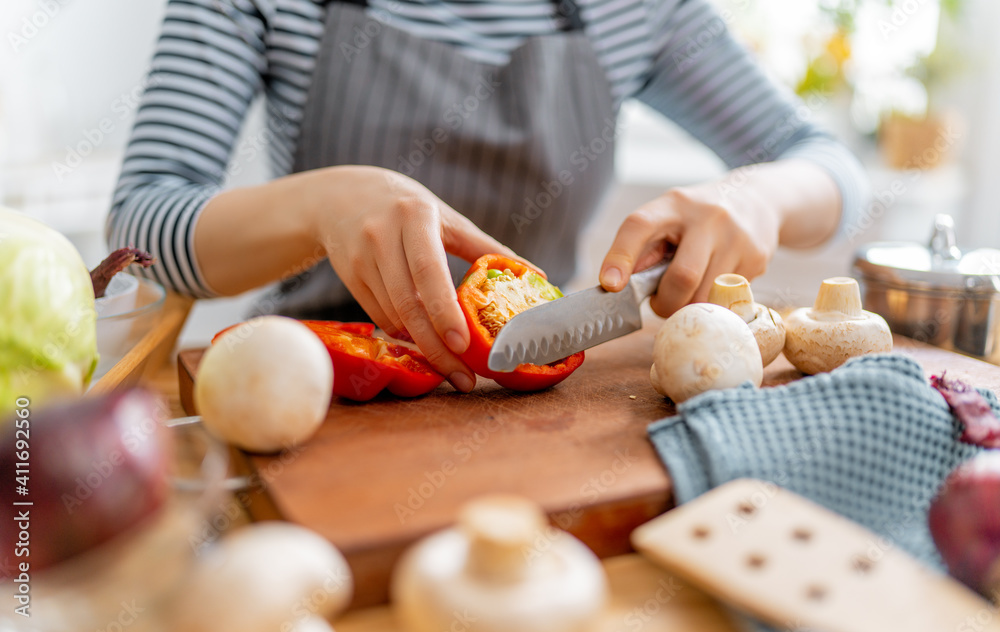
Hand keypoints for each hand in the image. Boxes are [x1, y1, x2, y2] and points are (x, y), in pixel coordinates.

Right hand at [312, 166, 517, 391]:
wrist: (342, 195)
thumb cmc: (408, 207)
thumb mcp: (446, 218)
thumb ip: (486, 248)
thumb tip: (537, 275)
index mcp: (414, 216)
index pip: (429, 270)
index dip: (445, 310)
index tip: (464, 344)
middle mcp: (382, 236)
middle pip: (408, 303)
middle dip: (436, 347)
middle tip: (464, 378)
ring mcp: (361, 257)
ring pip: (393, 315)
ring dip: (422, 345)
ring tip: (451, 367)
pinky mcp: (349, 276)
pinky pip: (379, 316)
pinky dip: (404, 333)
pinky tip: (423, 342)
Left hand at [599, 180, 779, 316]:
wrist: (757, 199)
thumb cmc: (697, 217)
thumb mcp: (668, 218)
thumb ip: (644, 249)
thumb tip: (617, 285)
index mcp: (673, 204)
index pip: (639, 227)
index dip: (620, 257)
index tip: (610, 285)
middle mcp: (708, 217)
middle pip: (683, 277)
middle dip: (666, 303)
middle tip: (661, 303)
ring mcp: (736, 237)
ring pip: (706, 295)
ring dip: (690, 306)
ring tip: (687, 294)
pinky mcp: (757, 257)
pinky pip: (728, 298)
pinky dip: (714, 301)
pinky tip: (715, 283)